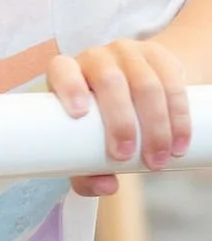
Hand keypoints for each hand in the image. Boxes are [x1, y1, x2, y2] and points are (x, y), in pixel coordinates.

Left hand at [48, 37, 190, 198]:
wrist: (135, 89)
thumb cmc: (98, 122)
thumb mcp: (84, 142)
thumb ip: (86, 171)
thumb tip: (107, 187)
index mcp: (67, 72)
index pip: (62, 70)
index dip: (69, 88)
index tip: (79, 114)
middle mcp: (95, 58)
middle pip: (109, 82)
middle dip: (120, 122)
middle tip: (127, 157)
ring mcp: (128, 53)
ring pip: (145, 84)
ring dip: (155, 125)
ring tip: (158, 158)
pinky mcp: (159, 55)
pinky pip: (172, 82)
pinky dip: (178, 116)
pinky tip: (178, 140)